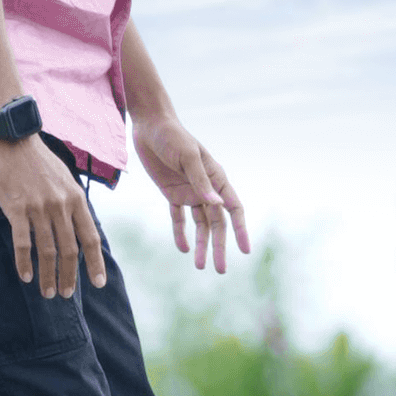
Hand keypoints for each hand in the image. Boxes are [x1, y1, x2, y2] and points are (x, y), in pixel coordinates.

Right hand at [0, 136, 106, 297]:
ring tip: (46, 292)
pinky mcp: (16, 208)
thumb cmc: (37, 161)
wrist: (12, 138)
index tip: (97, 284)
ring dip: (47, 275)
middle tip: (64, 294)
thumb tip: (77, 229)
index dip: (95, 263)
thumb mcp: (65, 180)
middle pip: (69, 250)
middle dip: (69, 277)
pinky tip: (25, 276)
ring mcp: (39, 207)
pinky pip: (23, 243)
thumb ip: (72, 204)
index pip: (90, 238)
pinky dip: (25, 263)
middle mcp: (61, 205)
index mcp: (76, 199)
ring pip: (47, 251)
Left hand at [132, 117, 249, 273]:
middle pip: (217, 223)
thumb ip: (201, 182)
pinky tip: (182, 248)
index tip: (244, 251)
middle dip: (219, 246)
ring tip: (200, 266)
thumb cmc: (174, 136)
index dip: (240, 230)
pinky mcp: (172, 193)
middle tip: (220, 270)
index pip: (234, 209)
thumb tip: (217, 206)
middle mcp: (206, 189)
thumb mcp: (188, 157)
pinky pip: (179, 217)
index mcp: (217, 179)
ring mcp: (190, 192)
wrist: (151, 125)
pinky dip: (180, 233)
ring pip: (199, 225)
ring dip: (201, 244)